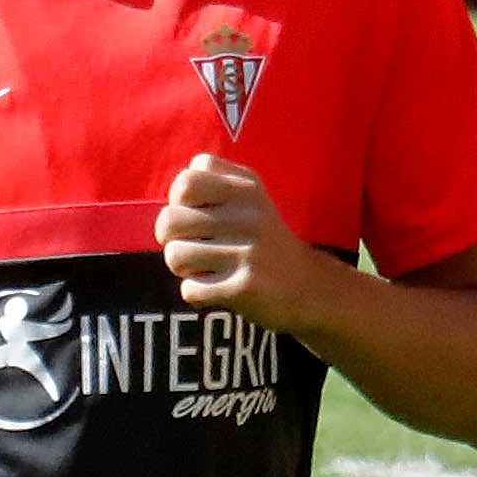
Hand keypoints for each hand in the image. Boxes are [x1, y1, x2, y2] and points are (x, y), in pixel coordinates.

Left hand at [156, 152, 340, 334]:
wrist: (309, 288)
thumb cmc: (261, 242)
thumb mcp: (248, 200)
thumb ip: (208, 188)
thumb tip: (167, 214)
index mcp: (246, 187)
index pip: (185, 181)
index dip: (179, 201)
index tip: (197, 213)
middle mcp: (248, 215)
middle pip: (169, 220)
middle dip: (170, 238)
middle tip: (193, 246)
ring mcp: (247, 252)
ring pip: (175, 256)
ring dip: (184, 269)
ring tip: (207, 269)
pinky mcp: (244, 287)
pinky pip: (190, 289)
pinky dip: (197, 295)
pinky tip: (218, 290)